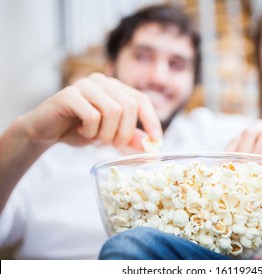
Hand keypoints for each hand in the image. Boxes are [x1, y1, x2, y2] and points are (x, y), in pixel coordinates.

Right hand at [20, 73, 162, 149]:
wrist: (46, 130)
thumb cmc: (79, 130)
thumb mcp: (109, 136)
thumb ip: (129, 138)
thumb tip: (151, 145)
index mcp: (114, 88)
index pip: (141, 100)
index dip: (151, 120)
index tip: (157, 140)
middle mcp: (102, 82)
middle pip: (129, 106)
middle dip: (125, 131)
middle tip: (115, 145)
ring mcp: (85, 85)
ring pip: (113, 110)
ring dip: (106, 133)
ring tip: (95, 137)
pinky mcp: (69, 94)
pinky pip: (92, 116)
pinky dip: (90, 131)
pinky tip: (81, 132)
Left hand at [226, 116, 261, 195]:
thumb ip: (245, 166)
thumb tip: (220, 171)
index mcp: (260, 129)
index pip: (242, 135)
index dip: (234, 150)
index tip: (228, 167)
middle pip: (253, 130)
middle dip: (245, 150)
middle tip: (242, 168)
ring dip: (261, 151)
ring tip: (257, 167)